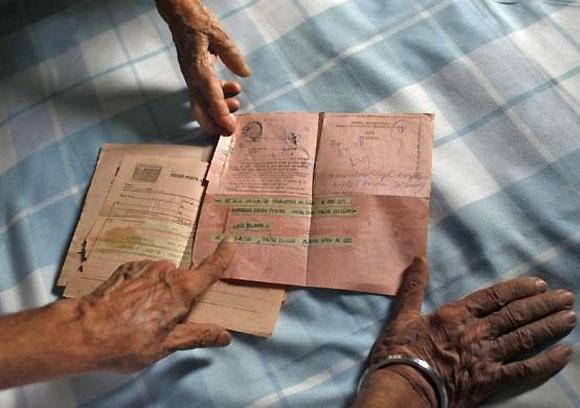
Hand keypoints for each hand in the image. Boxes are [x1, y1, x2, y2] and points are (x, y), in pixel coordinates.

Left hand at [75, 241, 234, 371]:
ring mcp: (145, 267)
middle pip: (184, 278)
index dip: (222, 256)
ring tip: (144, 313)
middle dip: (182, 292)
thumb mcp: (167, 345)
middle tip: (169, 315)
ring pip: (163, 276)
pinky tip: (130, 304)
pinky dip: (143, 285)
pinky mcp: (127, 268)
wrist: (84, 331)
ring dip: (160, 289)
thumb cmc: (128, 341)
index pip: (210, 269)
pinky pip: (145, 274)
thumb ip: (198, 335)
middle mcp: (167, 272)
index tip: (230, 243)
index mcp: (182, 290)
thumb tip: (225, 335)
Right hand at [156, 0, 250, 134]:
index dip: (221, 115)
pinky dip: (217, 99)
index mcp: (198, 69)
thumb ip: (233, 55)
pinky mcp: (195, 75)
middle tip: (230, 131)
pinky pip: (204, 94)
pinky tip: (232, 91)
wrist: (180, 14)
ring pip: (202, 104)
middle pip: (201, 110)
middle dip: (215, 124)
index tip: (230, 128)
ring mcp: (192, 78)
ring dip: (218, 111)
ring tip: (237, 105)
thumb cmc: (197, 22)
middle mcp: (193, 77)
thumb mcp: (219, 35)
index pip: (210, 98)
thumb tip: (245, 73)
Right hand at [359, 257, 575, 407]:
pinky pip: (525, 370)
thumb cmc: (402, 351)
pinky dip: (546, 362)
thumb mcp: (403, 315)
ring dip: (549, 326)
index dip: (518, 289)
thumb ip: (414, 287)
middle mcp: (478, 332)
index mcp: (458, 315)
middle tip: (566, 297)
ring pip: (525, 337)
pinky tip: (564, 353)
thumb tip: (418, 259)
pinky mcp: (492, 380)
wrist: (406, 387)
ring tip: (570, 317)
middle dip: (542, 305)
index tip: (539, 284)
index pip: (494, 297)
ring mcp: (488, 357)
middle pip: (516, 315)